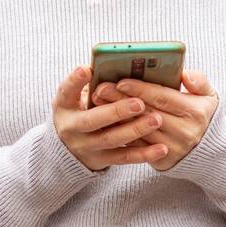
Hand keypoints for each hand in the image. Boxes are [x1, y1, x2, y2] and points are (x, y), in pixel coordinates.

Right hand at [52, 66, 168, 170]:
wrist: (67, 148)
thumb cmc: (78, 111)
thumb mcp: (73, 97)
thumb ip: (88, 83)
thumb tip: (110, 66)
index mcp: (64, 106)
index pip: (66, 91)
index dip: (75, 81)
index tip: (87, 69)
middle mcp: (73, 128)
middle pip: (93, 120)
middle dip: (116, 111)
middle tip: (139, 103)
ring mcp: (87, 147)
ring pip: (112, 139)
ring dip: (135, 130)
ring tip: (156, 120)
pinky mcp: (102, 160)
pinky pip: (124, 158)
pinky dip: (143, 154)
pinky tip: (161, 148)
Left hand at [91, 70, 218, 170]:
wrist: (208, 152)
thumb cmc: (203, 117)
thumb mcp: (209, 97)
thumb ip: (199, 81)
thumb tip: (184, 75)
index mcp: (194, 112)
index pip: (162, 97)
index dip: (140, 89)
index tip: (121, 81)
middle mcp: (184, 132)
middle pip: (146, 113)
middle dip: (121, 100)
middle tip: (101, 89)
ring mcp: (172, 148)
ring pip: (139, 130)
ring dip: (117, 117)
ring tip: (99, 103)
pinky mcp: (161, 161)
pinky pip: (137, 145)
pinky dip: (121, 132)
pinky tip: (107, 122)